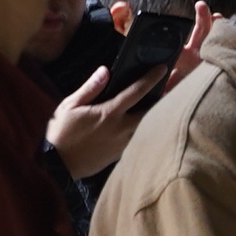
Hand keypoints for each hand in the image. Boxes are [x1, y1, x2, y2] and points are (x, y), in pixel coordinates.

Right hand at [47, 1, 219, 177]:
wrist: (58, 166)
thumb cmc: (61, 134)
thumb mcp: (70, 106)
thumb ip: (90, 88)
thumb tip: (105, 70)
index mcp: (109, 113)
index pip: (136, 92)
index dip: (151, 78)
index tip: (164, 68)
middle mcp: (121, 128)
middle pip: (152, 110)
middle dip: (166, 95)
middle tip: (177, 83)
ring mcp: (124, 143)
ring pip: (149, 125)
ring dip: (159, 113)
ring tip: (170, 100)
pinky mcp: (122, 155)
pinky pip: (141, 138)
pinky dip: (148, 128)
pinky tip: (153, 121)